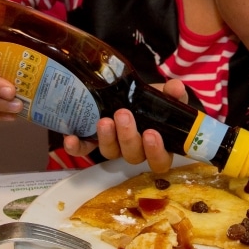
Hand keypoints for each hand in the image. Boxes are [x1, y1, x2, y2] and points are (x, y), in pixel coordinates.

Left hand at [63, 78, 188, 172]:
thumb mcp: (165, 95)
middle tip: (123, 115)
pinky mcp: (93, 143)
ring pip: (110, 153)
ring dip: (107, 139)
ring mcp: (114, 147)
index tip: (151, 133)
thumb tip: (177, 88)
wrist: (129, 93)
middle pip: (133, 156)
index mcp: (157, 145)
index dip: (156, 152)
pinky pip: (84, 150)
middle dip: (128, 137)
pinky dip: (77, 147)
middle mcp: (135, 150)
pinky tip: (72, 138)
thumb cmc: (152, 100)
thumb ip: (173, 94)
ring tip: (104, 121)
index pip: (160, 160)